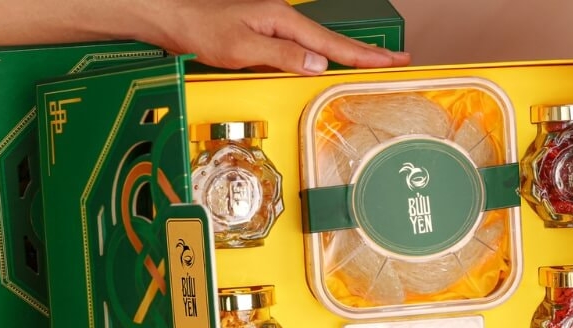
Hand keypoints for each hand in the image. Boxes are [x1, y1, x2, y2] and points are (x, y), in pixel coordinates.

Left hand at [146, 0, 409, 72]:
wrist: (175, 20)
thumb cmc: (203, 30)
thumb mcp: (243, 48)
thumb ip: (283, 55)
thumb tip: (319, 63)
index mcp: (283, 20)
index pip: (332, 42)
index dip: (363, 55)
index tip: (390, 60)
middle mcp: (284, 21)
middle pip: (334, 40)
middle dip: (367, 52)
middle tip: (397, 60)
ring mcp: (276, 27)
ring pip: (322, 44)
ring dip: (350, 54)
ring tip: (374, 63)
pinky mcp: (268, 37)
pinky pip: (306, 48)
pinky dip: (327, 55)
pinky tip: (333, 62)